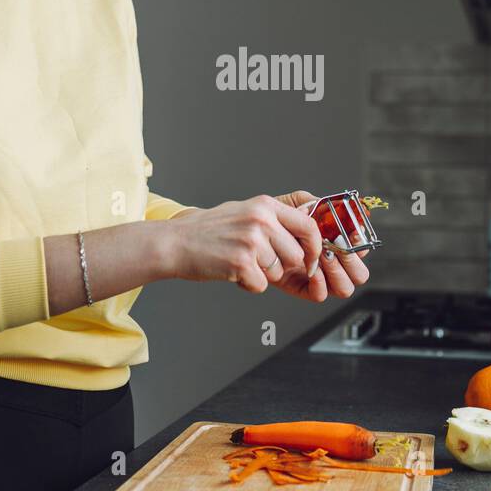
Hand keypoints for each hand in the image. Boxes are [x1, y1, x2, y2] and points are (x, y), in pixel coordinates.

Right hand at [166, 195, 323, 296]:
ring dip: (261, 275)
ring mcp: (251, 240)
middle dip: (282, 266)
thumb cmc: (208, 231)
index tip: (311, 260)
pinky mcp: (241, 262)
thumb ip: (274, 219)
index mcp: (265, 205)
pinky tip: (231, 271)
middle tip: (258, 262)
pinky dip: (247, 284)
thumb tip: (306, 232)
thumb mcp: (244, 211)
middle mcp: (261, 219)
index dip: (315, 248)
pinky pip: (261, 285)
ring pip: (278, 273)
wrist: (175, 243)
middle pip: (296, 256)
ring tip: (238, 262)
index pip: (309, 226)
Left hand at [271, 191, 370, 302]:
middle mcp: (332, 261)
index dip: (360, 243)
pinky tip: (310, 270)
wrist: (250, 232)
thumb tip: (347, 210)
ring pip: (344, 288)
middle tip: (335, 247)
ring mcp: (319, 276)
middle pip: (359, 274)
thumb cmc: (275, 215)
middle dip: (350, 261)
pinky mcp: (302, 287)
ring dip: (336, 272)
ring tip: (322, 257)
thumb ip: (323, 204)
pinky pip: (321, 295)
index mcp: (336, 240)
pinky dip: (319, 284)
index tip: (351, 235)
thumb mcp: (299, 203)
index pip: (361, 248)